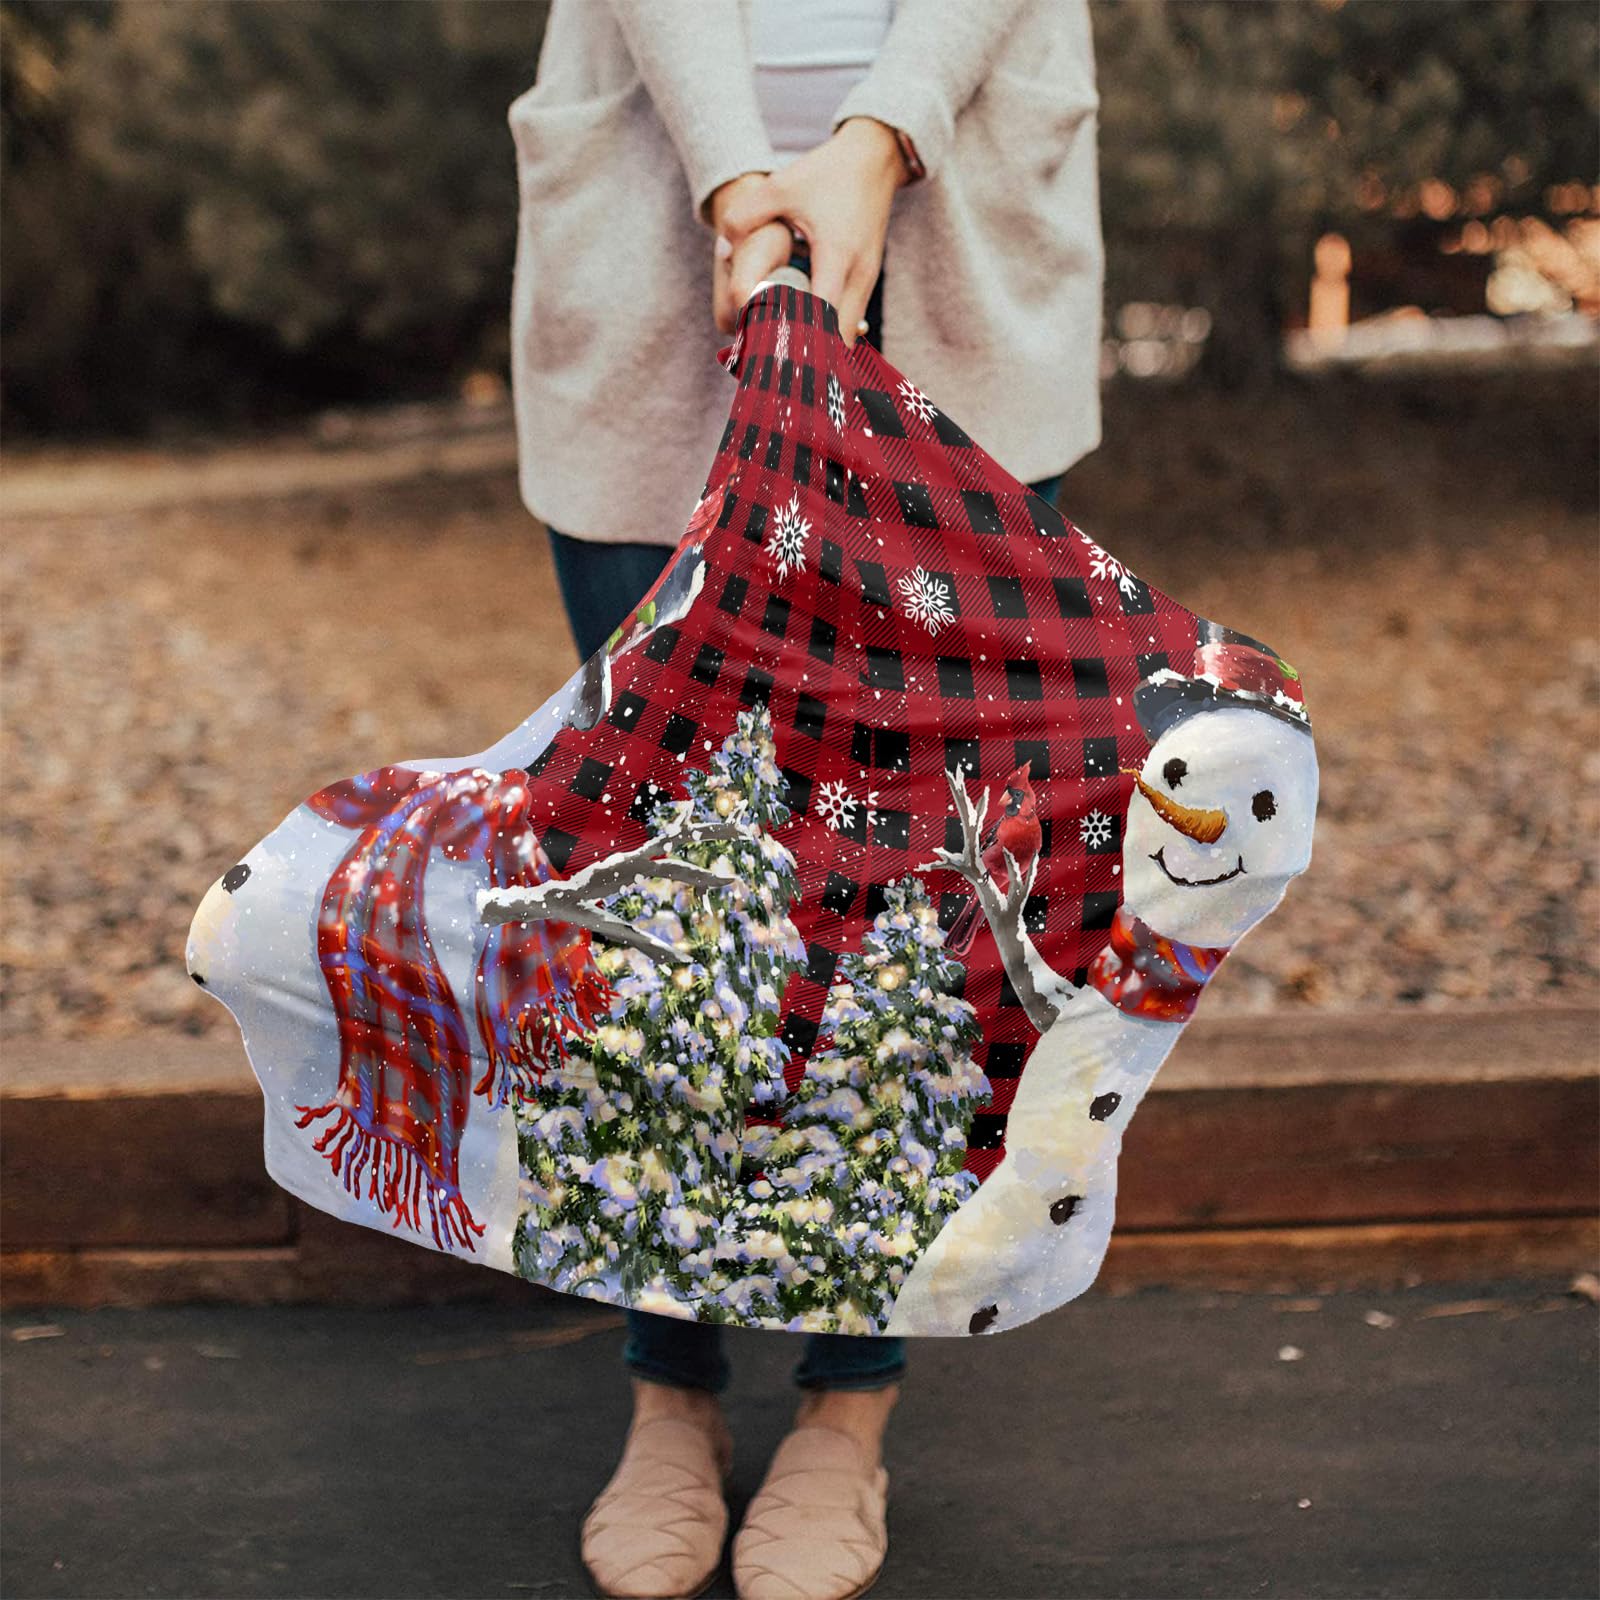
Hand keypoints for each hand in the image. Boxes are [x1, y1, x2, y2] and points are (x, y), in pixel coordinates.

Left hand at [715, 119, 907, 346]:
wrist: (874, 158)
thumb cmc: (827, 172)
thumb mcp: (781, 186)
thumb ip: (745, 216)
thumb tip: (722, 250)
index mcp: (836, 255)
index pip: (822, 317)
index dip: (800, 340)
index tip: (775, 357)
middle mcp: (858, 275)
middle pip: (839, 339)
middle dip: (811, 357)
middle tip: (777, 366)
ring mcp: (867, 280)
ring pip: (847, 334)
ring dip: (821, 347)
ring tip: (788, 357)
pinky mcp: (867, 280)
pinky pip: (849, 320)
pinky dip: (829, 333)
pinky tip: (804, 336)